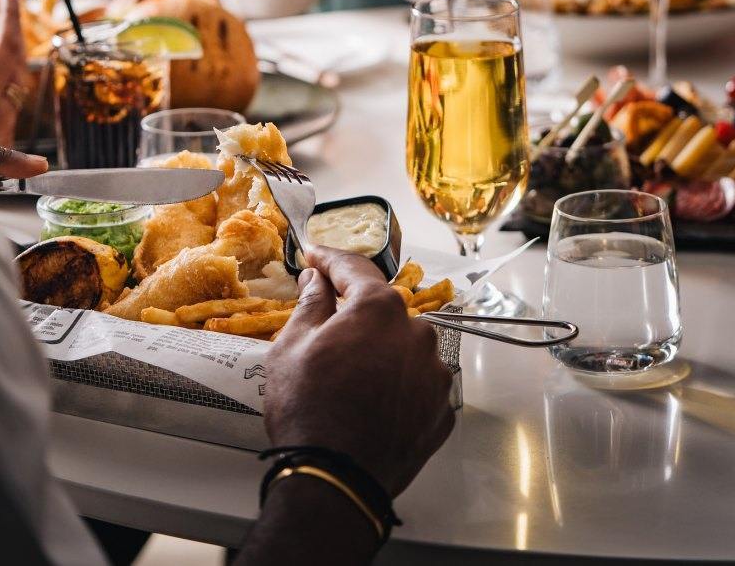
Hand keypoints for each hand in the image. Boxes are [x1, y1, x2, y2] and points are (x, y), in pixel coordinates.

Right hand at [264, 245, 453, 497]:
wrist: (336, 480)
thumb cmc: (308, 409)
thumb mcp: (292, 346)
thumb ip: (311, 303)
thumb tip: (317, 279)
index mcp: (380, 309)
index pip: (354, 269)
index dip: (329, 259)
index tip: (314, 254)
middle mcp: (418, 333)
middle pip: (383, 310)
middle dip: (356, 312)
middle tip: (325, 324)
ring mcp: (435, 373)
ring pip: (403, 346)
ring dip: (380, 350)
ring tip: (348, 375)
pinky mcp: (442, 409)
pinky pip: (416, 382)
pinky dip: (397, 383)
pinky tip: (371, 399)